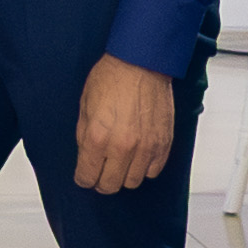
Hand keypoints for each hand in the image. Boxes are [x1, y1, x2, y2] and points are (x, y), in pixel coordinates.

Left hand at [69, 51, 178, 191]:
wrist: (141, 62)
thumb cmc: (112, 77)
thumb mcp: (85, 106)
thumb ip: (84, 136)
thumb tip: (86, 156)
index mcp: (97, 138)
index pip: (87, 177)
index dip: (83, 178)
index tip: (85, 175)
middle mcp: (122, 147)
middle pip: (110, 185)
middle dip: (102, 181)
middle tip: (101, 171)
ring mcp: (145, 147)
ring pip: (133, 182)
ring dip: (124, 175)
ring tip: (121, 162)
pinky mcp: (163, 143)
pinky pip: (154, 171)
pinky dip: (145, 168)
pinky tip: (138, 156)